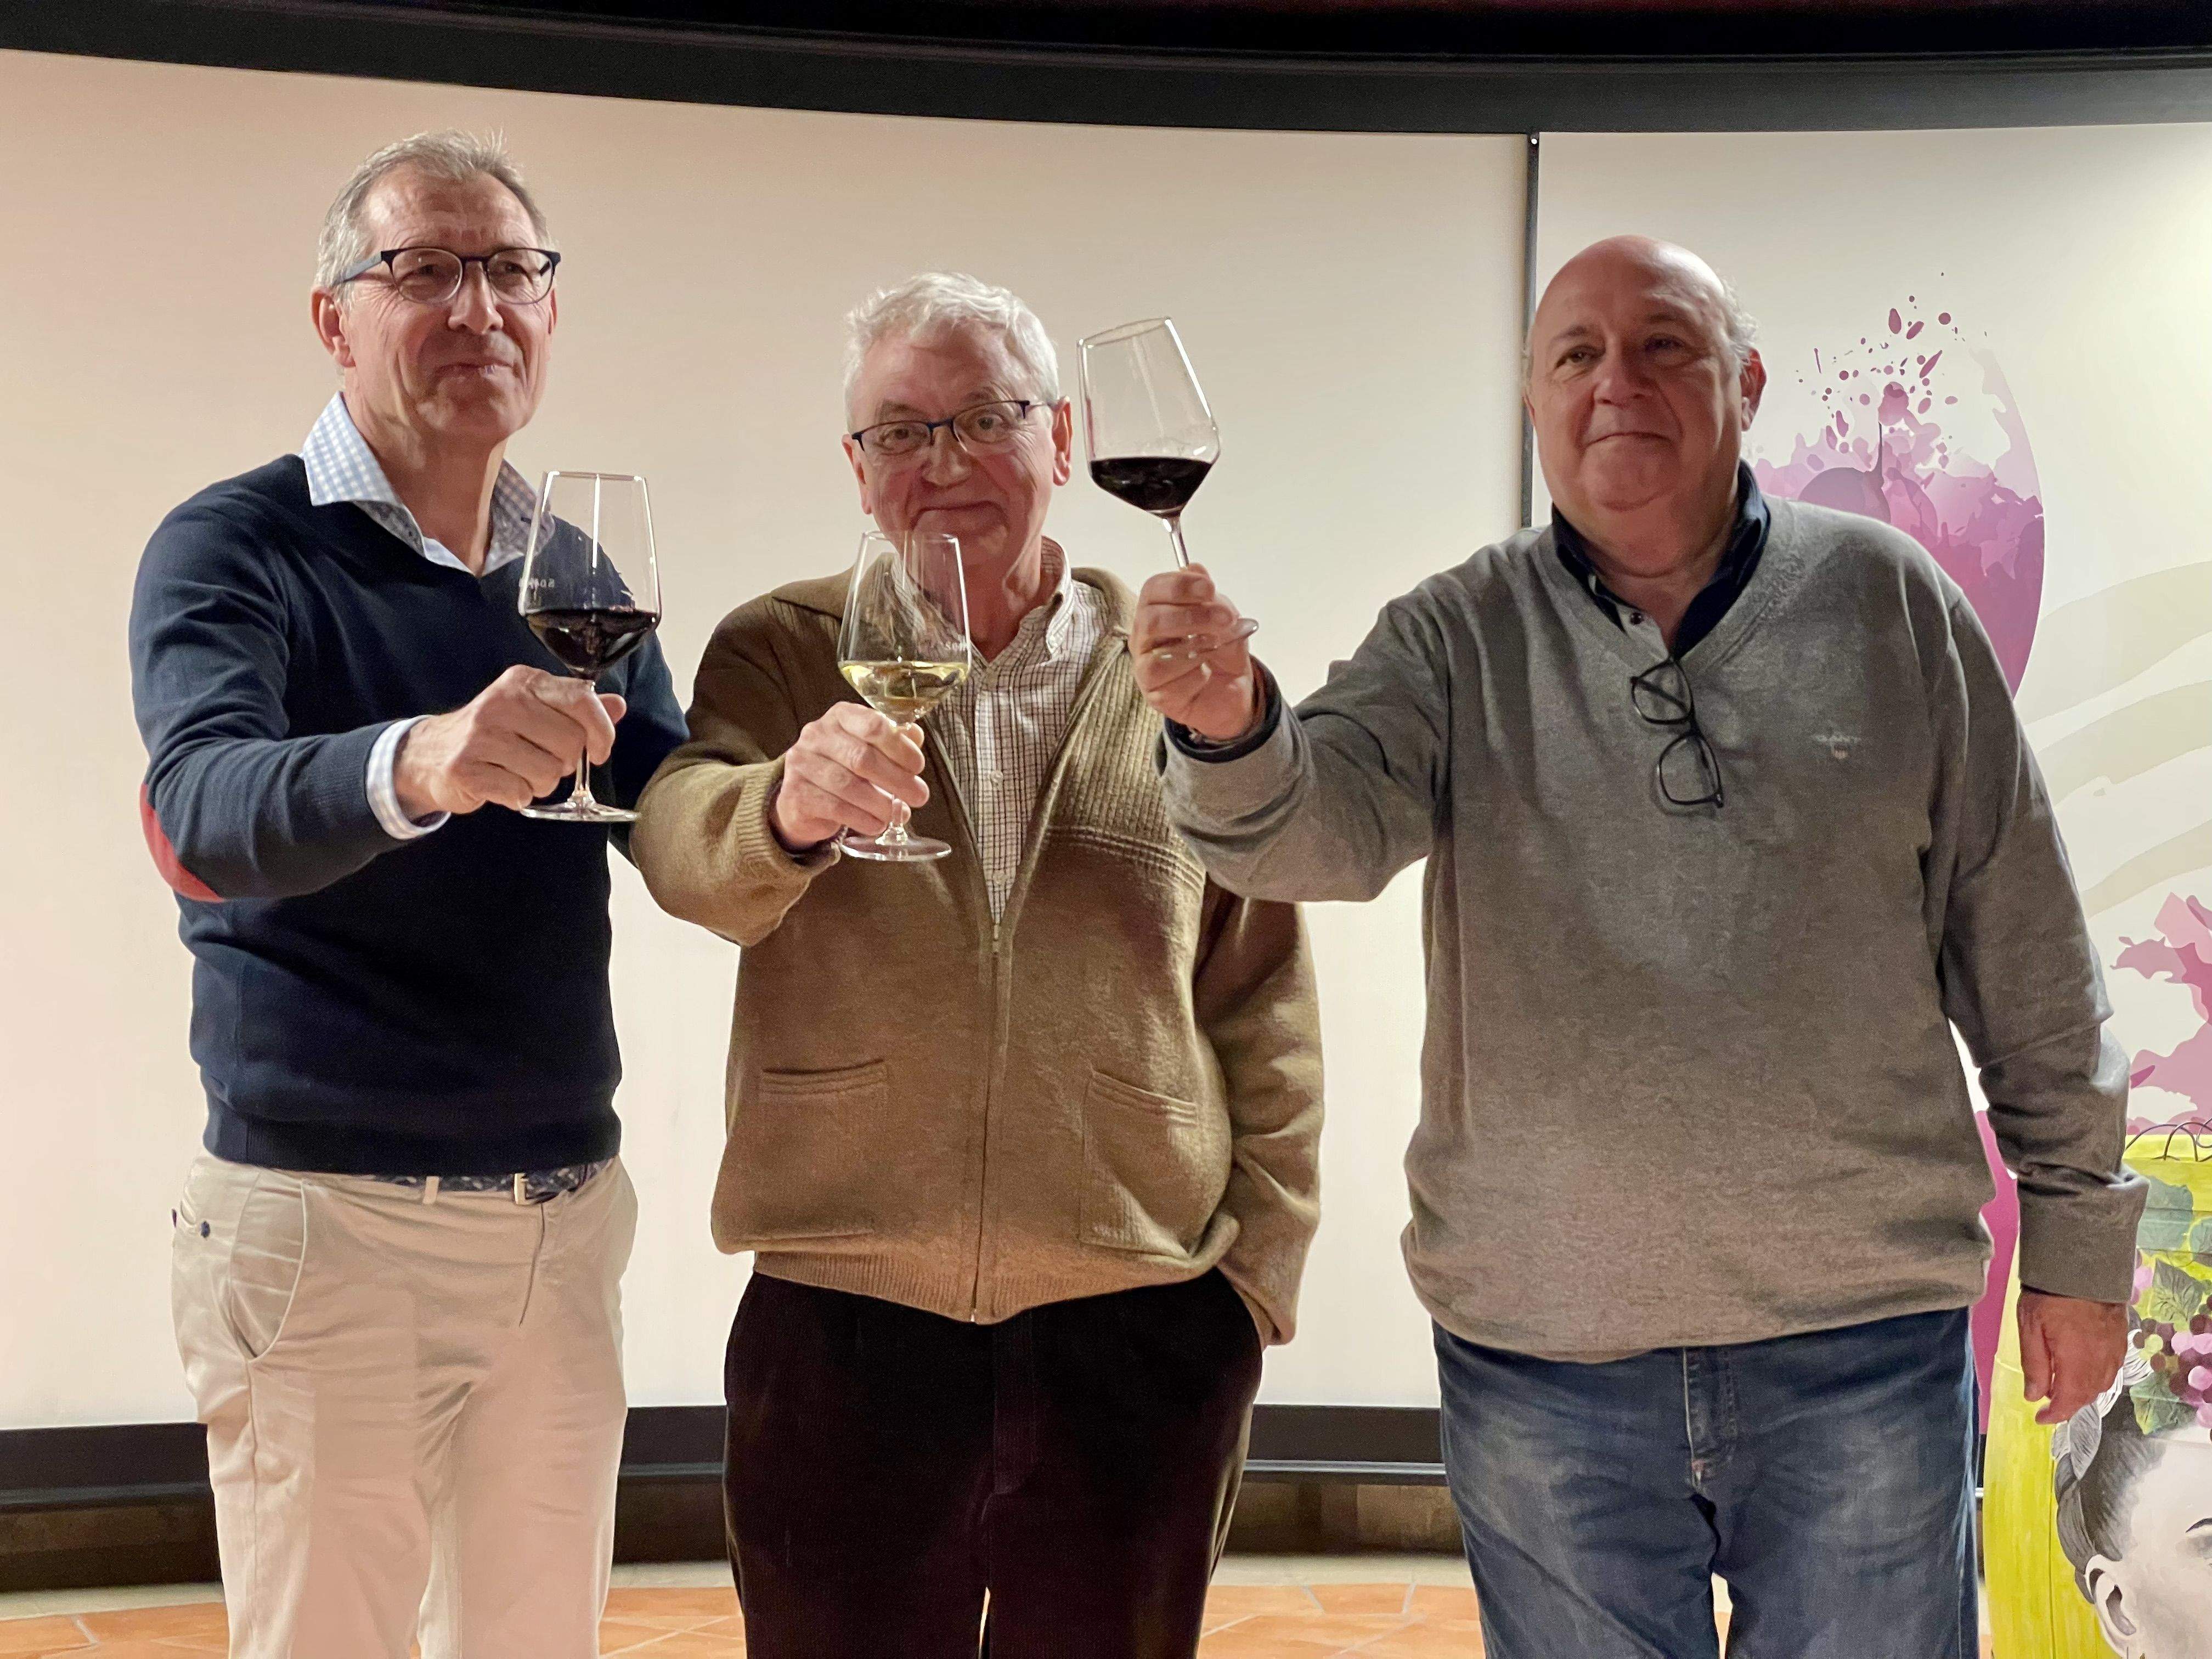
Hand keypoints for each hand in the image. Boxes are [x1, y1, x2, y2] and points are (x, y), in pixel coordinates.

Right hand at [394, 665, 625, 817]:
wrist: (431, 753)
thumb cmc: (494, 733)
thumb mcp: (535, 710)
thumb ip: (577, 708)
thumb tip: (617, 706)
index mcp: (524, 682)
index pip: (583, 699)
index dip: (602, 731)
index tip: (598, 751)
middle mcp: (502, 702)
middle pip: (570, 743)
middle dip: (566, 762)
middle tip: (543, 760)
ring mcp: (480, 735)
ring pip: (548, 773)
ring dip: (541, 783)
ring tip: (520, 772)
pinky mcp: (466, 768)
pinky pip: (519, 793)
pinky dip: (518, 796)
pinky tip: (503, 784)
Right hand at [769, 702, 928, 849]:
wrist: (805, 795)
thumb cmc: (845, 767)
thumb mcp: (870, 747)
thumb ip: (894, 740)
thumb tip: (915, 736)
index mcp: (840, 717)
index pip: (873, 725)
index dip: (900, 748)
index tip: (918, 767)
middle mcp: (816, 735)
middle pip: (862, 758)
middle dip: (897, 780)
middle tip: (919, 796)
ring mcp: (802, 764)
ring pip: (849, 786)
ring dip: (881, 804)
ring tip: (899, 813)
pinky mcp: (796, 794)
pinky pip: (836, 809)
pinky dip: (863, 819)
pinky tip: (877, 824)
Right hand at [1132, 566, 1262, 742]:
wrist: (1232, 690)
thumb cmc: (1220, 652)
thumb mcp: (1226, 619)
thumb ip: (1211, 598)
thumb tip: (1196, 569)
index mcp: (1156, 611)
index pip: (1152, 590)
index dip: (1179, 585)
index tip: (1208, 588)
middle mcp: (1144, 638)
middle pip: (1150, 620)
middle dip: (1191, 616)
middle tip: (1224, 618)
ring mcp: (1146, 669)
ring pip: (1158, 655)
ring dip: (1195, 648)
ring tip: (1217, 646)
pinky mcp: (1156, 696)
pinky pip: (1172, 683)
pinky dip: (1196, 676)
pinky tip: (1206, 674)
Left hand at [2020, 1288, 2128, 1425]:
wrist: (2082, 1266)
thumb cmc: (2049, 1295)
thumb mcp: (2030, 1328)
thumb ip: (2034, 1365)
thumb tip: (2034, 1397)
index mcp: (2076, 1360)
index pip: (2068, 1400)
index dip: (2054, 1414)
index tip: (2041, 1418)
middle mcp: (2100, 1361)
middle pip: (2087, 1395)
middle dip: (2067, 1405)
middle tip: (2048, 1406)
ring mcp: (2114, 1350)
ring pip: (2101, 1385)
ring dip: (2082, 1393)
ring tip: (2062, 1389)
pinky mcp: (2121, 1340)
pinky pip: (2111, 1370)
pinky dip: (2096, 1379)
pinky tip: (2082, 1372)